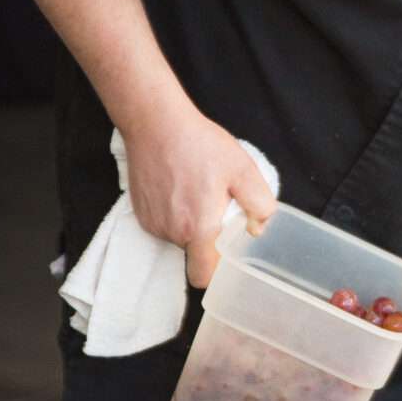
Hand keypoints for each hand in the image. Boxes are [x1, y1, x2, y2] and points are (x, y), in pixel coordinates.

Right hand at [122, 106, 274, 287]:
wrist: (155, 123)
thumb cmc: (199, 144)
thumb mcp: (243, 170)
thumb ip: (259, 205)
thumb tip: (258, 229)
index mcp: (198, 228)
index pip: (204, 277)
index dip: (218, 273)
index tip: (228, 257)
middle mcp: (171, 232)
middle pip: (195, 255)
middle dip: (209, 240)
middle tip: (218, 208)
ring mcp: (153, 224)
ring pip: (180, 239)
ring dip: (191, 225)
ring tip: (197, 192)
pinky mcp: (141, 213)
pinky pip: (165, 226)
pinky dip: (175, 215)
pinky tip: (181, 189)